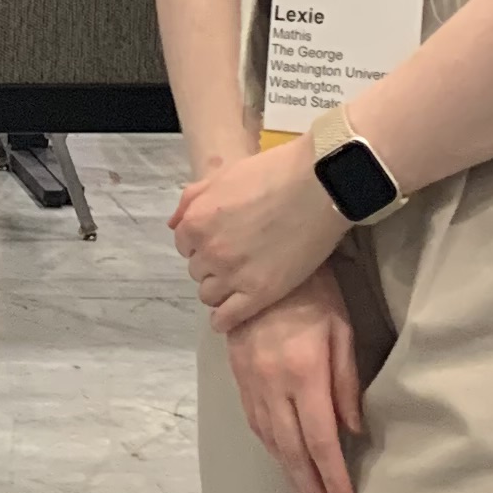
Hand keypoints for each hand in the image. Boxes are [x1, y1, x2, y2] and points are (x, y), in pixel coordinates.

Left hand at [170, 134, 347, 330]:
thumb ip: (192, 200)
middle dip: (212, 264)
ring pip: (209, 295)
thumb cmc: (273, 173)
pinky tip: (229, 317)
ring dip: (219, 289)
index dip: (202, 243)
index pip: (184, 245)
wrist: (318, 187)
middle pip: (197, 270)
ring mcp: (233, 275)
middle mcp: (209, 252)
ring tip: (238, 281)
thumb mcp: (223, 176)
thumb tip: (174, 225)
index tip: (220, 240)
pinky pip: (228, 318)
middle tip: (236, 256)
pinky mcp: (259, 294)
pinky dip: (224, 320)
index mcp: (196, 222)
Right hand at [223, 270, 365, 492]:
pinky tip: (285, 462)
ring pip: (271, 443)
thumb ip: (346, 383)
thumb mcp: (342, 330)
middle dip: (311, 492)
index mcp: (303, 375)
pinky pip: (256, 424)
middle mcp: (273, 386)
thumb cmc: (313, 290)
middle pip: (292, 453)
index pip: (320, 442)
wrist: (257, 263)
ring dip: (291, 477)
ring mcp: (251, 384)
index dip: (333, 480)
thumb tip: (352, 431)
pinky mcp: (239, 378)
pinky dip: (272, 450)